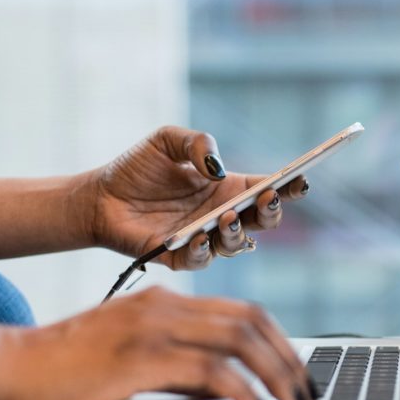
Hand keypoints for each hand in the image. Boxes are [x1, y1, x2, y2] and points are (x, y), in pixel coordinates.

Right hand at [0, 287, 314, 399]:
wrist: (9, 365)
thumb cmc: (68, 367)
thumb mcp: (134, 356)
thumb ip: (180, 363)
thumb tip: (226, 387)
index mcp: (166, 300)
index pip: (243, 310)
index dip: (280, 340)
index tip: (297, 370)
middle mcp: (165, 305)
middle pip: (251, 321)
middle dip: (288, 358)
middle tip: (305, 391)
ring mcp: (152, 327)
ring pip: (238, 340)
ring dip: (275, 374)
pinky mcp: (139, 357)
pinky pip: (208, 370)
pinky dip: (240, 390)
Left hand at [86, 126, 308, 269]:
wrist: (98, 197)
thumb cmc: (136, 168)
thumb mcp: (167, 140)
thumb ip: (197, 143)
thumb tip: (217, 168)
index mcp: (228, 188)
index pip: (268, 189)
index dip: (289, 186)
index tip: (300, 179)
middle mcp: (222, 215)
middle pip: (263, 221)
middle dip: (272, 211)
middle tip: (267, 198)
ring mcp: (204, 238)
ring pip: (237, 245)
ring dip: (238, 232)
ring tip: (227, 217)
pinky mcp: (179, 257)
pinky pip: (201, 260)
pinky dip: (204, 250)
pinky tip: (199, 236)